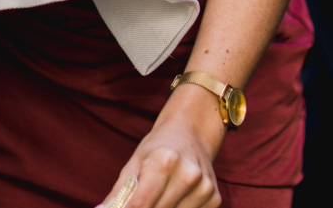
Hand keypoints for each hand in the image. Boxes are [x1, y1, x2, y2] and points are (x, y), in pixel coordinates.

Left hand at [98, 87, 224, 207]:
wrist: (191, 132)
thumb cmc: (158, 147)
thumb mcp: (135, 163)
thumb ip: (119, 192)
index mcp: (164, 161)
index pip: (140, 205)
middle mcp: (188, 174)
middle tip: (140, 201)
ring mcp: (203, 187)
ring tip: (159, 195)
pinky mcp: (214, 198)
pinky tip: (176, 196)